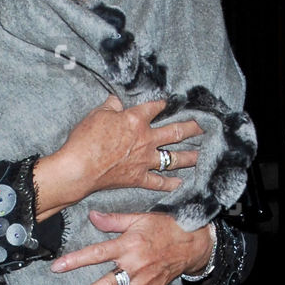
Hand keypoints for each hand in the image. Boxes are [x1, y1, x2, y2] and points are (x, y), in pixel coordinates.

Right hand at [34, 95, 203, 219]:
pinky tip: (180, 183)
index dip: (163, 104)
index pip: (155, 108)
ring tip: (202, 154)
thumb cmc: (86, 139)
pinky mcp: (138, 178)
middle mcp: (146, 139)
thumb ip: (111, 106)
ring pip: (173, 158)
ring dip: (190, 156)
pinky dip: (170, 184)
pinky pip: (158, 182)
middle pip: (175, 132)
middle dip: (192, 127)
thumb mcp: (97, 114)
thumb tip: (117, 101)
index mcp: (136, 120)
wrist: (79, 168)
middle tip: (205, 126)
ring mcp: (145, 160)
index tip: (170, 102)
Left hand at [50, 208, 213, 284]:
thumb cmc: (163, 227)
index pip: (97, 254)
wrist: (192, 240)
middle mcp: (134, 267)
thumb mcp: (138, 218)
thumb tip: (90, 215)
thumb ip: (113, 220)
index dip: (76, 260)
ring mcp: (144, 283)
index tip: (56, 268)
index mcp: (127, 246)